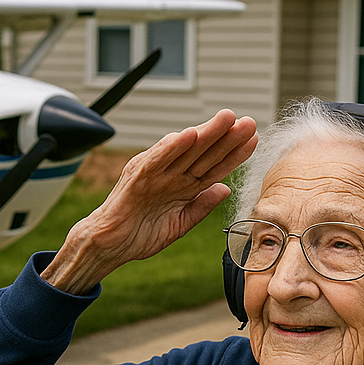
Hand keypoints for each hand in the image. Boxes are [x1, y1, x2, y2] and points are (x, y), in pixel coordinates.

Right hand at [42, 110, 257, 293]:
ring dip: (205, 133)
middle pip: (204, 153)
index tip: (254, 140)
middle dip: (227, 137)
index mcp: (182, 185)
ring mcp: (154, 173)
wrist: (108, 246)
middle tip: (248, 121)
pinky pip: (156, 159)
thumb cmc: (139, 234)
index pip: (213, 165)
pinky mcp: (136, 177)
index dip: (234, 154)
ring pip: (184, 150)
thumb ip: (201, 205)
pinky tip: (188, 135)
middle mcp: (170, 174)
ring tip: (226, 118)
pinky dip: (171, 147)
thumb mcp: (180, 223)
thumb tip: (225, 188)